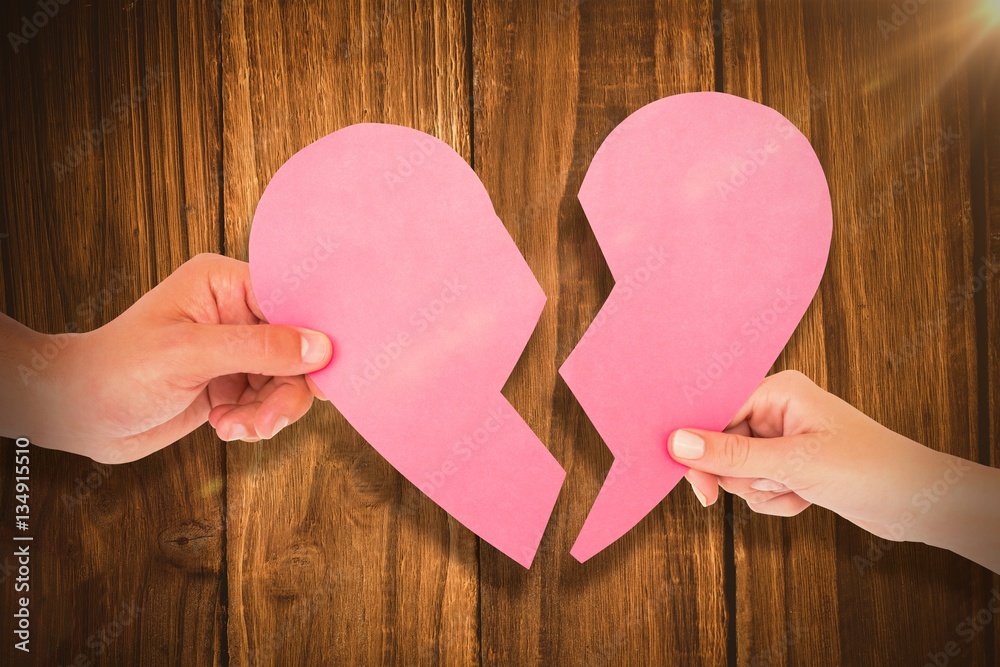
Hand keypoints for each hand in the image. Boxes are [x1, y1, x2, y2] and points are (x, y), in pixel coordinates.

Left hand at [7, 253, 332, 463]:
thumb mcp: (190, 355)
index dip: (313, 334)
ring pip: (288, 380)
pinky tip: (225, 427)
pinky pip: (269, 401)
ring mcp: (236, 349)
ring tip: (237, 429)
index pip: (291, 299)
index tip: (327, 372)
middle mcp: (236, 312)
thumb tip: (321, 347)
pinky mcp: (232, 381)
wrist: (77, 413)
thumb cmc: (118, 371)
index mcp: (224, 283)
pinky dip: (255, 421)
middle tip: (267, 421)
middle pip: (297, 347)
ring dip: (269, 412)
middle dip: (287, 389)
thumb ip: (259, 349)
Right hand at [667, 371, 999, 571]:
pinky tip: (805, 498)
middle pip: (722, 444)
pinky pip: (756, 486)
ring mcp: (783, 438)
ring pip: (738, 470)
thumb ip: (731, 455)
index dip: (700, 444)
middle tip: (768, 486)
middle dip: (742, 475)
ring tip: (798, 489)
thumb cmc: (868, 468)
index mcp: (778, 389)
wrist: (918, 502)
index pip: (715, 409)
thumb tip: (677, 444)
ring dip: (763, 490)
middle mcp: (777, 408)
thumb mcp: (791, 463)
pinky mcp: (790, 464)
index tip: (694, 478)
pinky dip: (775, 499)